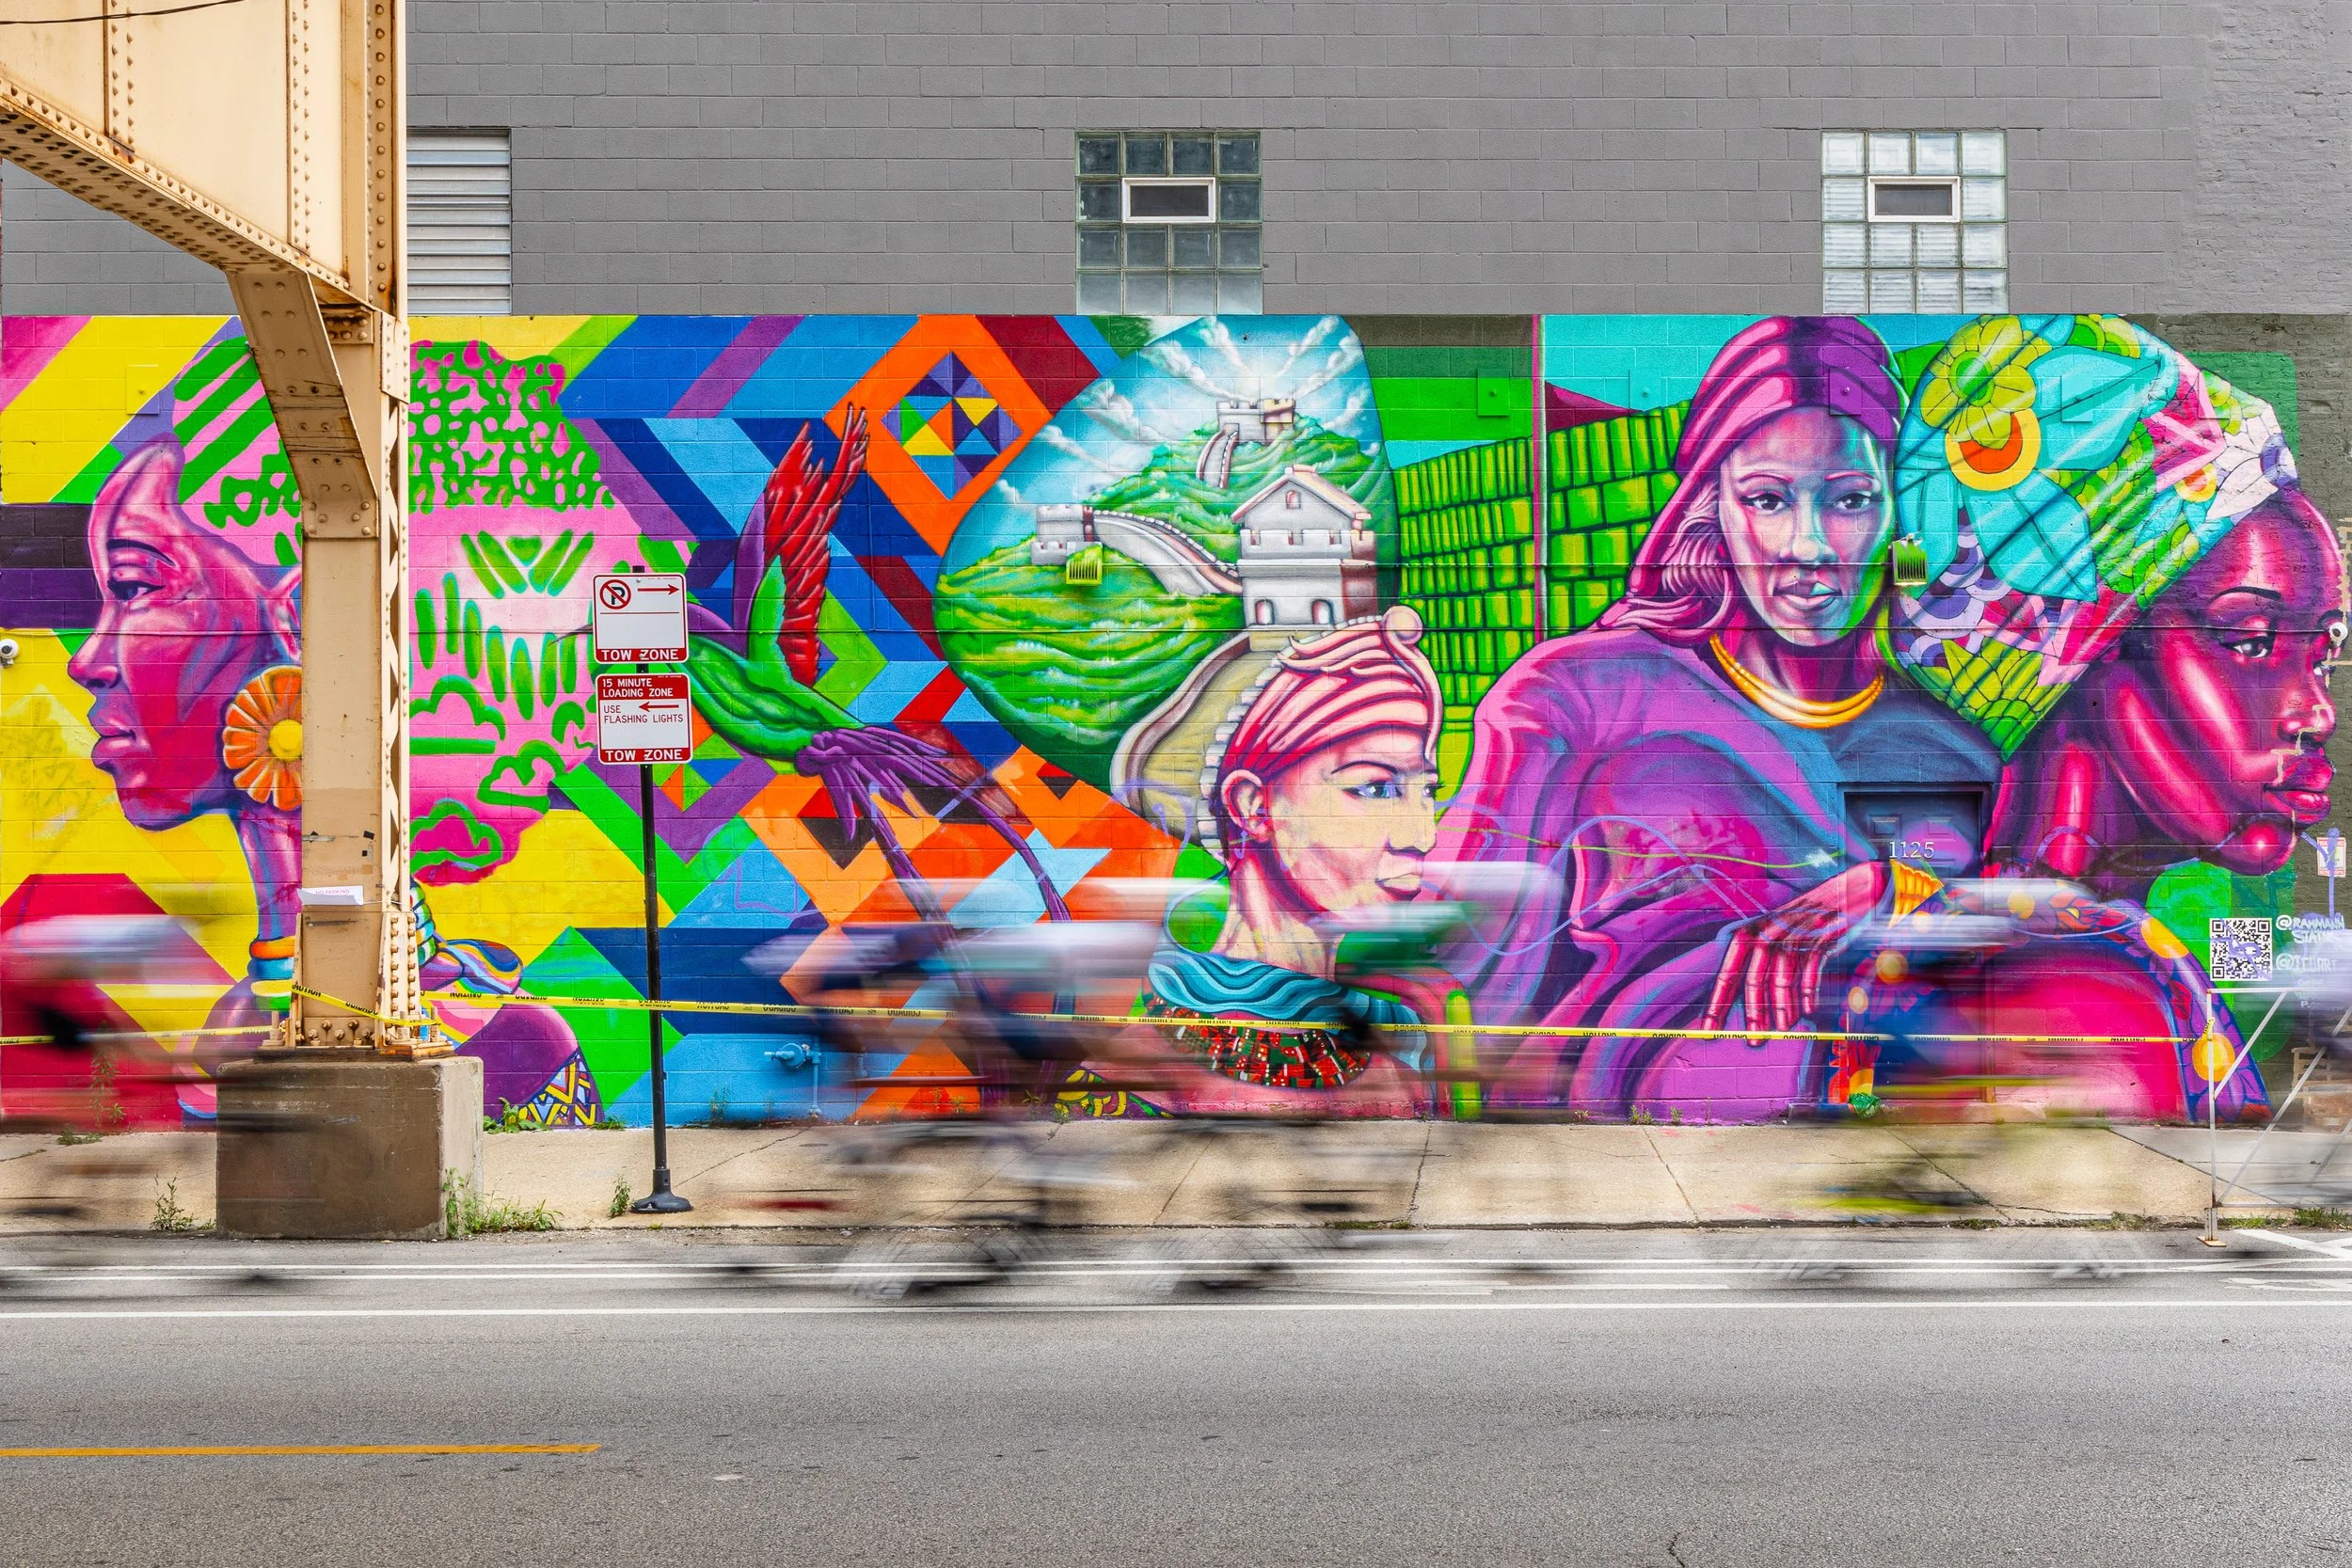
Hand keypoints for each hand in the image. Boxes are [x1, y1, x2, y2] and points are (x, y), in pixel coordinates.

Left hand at [1699, 862, 1889, 1035]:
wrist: (1848, 891)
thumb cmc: (1805, 919)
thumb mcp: (1777, 931)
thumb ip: (1762, 960)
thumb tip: (1749, 1000)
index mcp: (1750, 933)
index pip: (1727, 973)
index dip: (1717, 1003)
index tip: (1709, 1029)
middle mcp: (1769, 933)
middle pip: (1754, 980)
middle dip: (1753, 1014)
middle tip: (1753, 1040)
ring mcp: (1796, 935)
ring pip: (1782, 979)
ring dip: (1782, 1009)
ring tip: (1781, 1030)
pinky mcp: (1821, 939)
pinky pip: (1811, 972)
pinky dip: (1809, 994)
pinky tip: (1808, 1011)